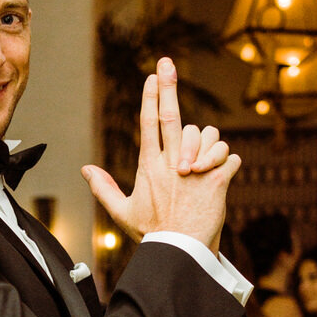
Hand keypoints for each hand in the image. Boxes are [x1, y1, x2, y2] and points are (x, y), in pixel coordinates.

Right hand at [82, 58, 240, 252]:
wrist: (181, 254)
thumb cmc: (153, 234)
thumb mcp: (123, 212)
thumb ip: (104, 188)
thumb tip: (85, 170)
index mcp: (150, 168)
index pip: (148, 124)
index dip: (151, 97)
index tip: (153, 76)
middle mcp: (171, 164)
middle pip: (171, 116)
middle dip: (169, 87)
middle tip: (167, 62)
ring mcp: (194, 171)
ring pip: (208, 135)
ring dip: (210, 145)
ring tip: (204, 165)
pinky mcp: (217, 180)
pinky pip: (231, 157)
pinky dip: (229, 164)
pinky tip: (222, 176)